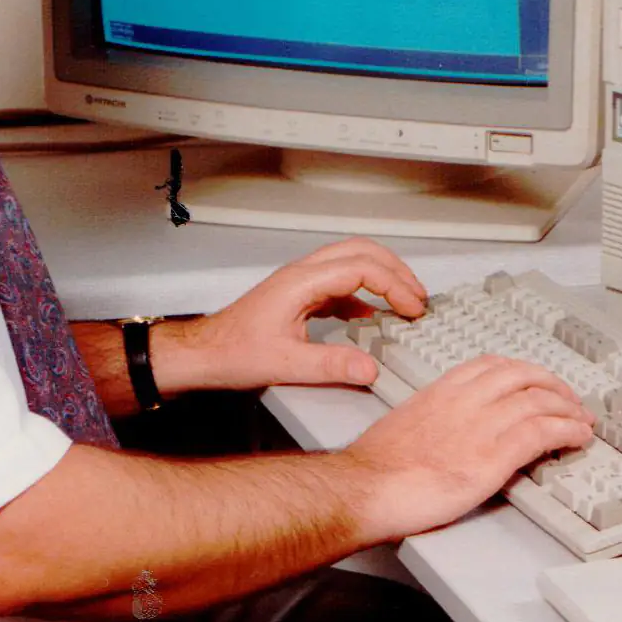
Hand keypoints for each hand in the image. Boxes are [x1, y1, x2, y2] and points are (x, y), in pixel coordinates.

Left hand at [153, 237, 428, 394]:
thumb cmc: (232, 352)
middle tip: (417, 297)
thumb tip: (369, 368)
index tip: (410, 308)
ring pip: (352, 261)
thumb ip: (330, 366)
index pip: (361, 267)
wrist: (204, 353)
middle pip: (361, 252)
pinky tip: (372, 314)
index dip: (393, 285)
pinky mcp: (300, 296)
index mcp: (301, 283)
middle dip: (396, 270)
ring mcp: (301, 283)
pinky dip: (364, 292)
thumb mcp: (285, 365)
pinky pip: (340, 282)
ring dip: (382, 275)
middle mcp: (302, 275)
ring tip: (404, 300)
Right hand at [338, 355, 594, 544]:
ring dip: (568, 409)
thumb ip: (433, 418)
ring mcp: (481, 427)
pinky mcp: (492, 458)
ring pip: (539, 401)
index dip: (523, 371)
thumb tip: (447, 430)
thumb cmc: (376, 467)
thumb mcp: (406, 423)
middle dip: (553, 385)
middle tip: (568, 399)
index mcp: (441, 391)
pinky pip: (542, 433)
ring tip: (581, 420)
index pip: (492, 366)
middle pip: (523, 376)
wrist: (365, 488)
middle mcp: (464, 401)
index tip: (535, 382)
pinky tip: (578, 438)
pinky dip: (567, 431)